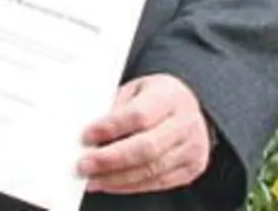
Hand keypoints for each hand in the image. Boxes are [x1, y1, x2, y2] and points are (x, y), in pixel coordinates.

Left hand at [78, 74, 211, 194]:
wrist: (187, 106)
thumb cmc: (156, 96)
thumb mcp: (135, 90)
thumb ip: (116, 110)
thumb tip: (90, 136)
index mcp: (170, 95)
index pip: (139, 115)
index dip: (111, 128)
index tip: (87, 136)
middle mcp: (186, 122)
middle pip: (147, 147)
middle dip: (111, 159)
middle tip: (85, 164)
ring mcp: (192, 147)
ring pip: (151, 169)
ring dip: (116, 178)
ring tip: (92, 178)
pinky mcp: (191, 168)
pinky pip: (158, 182)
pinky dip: (130, 186)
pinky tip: (110, 183)